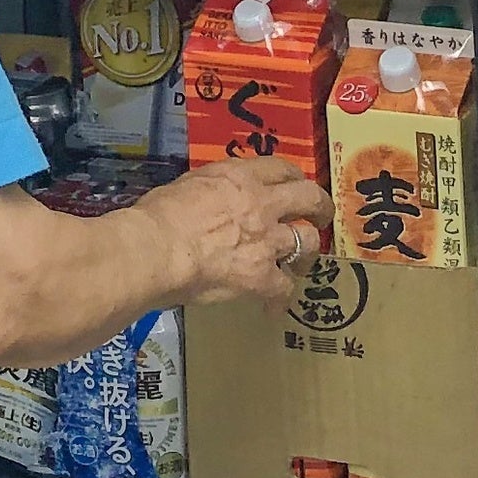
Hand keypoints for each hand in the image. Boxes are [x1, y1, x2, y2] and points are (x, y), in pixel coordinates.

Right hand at [133, 159, 333, 306]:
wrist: (156, 248)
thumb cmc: (159, 214)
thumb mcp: (189, 185)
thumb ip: (212, 190)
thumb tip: (213, 200)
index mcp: (240, 177)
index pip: (280, 168)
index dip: (294, 178)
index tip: (295, 187)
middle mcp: (262, 203)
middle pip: (310, 198)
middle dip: (321, 208)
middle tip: (321, 219)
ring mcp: (266, 240)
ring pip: (307, 242)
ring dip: (307, 255)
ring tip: (300, 266)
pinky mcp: (261, 276)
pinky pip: (284, 289)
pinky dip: (280, 300)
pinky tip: (272, 309)